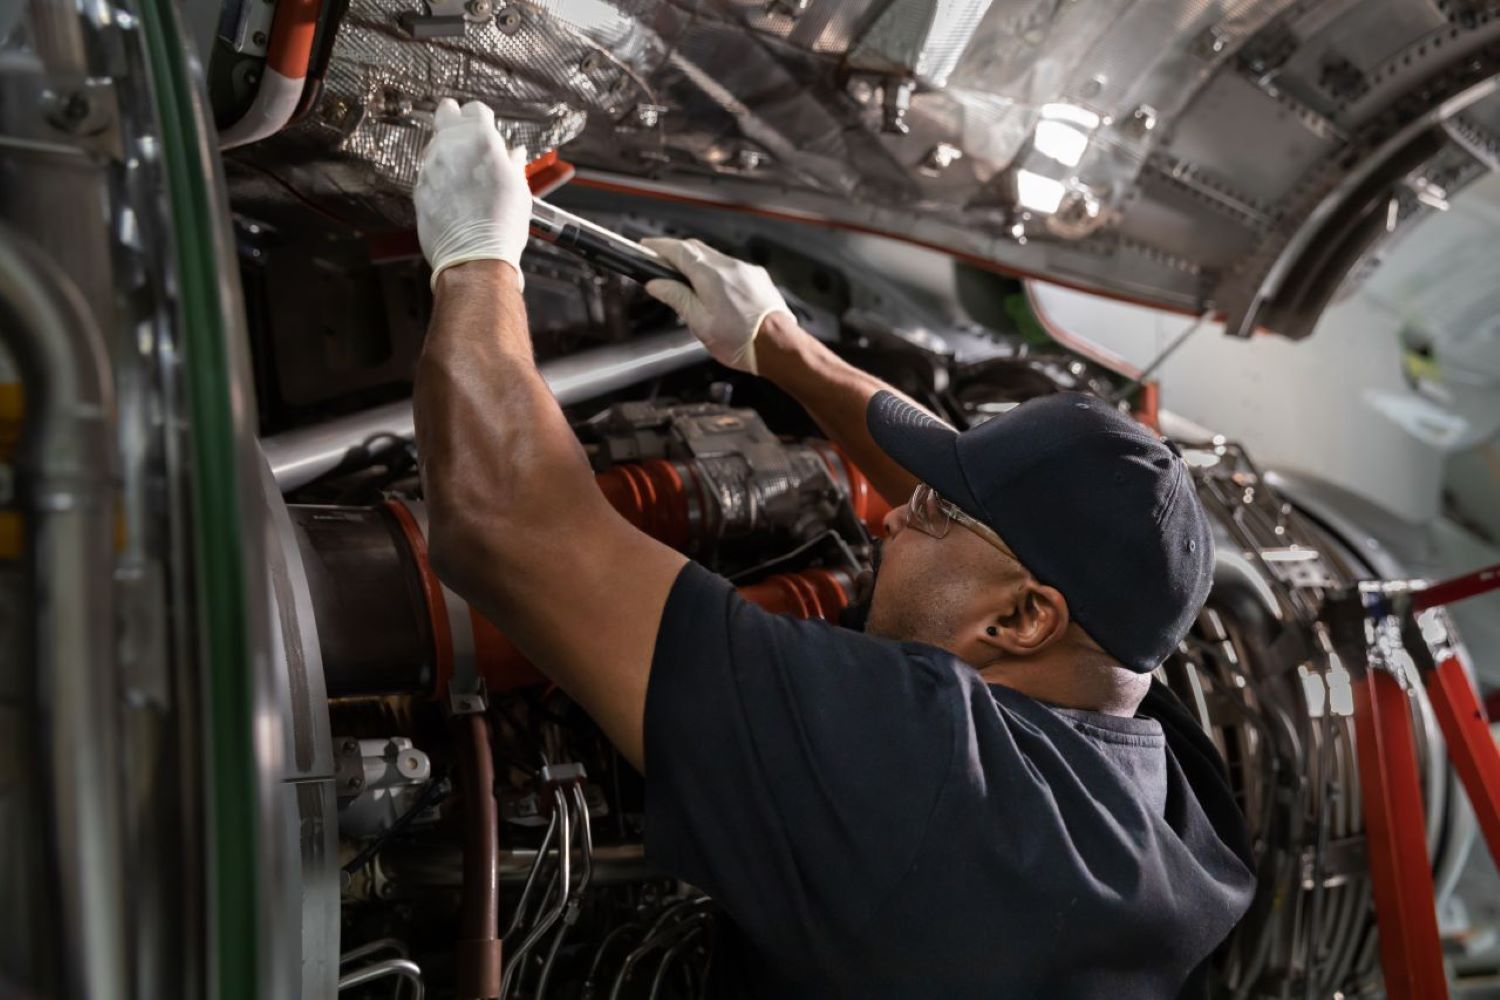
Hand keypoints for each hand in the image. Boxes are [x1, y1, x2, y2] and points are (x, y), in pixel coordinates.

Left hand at [414, 98, 530, 290]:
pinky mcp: (419, 187)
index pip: (474, 109)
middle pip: (446, 112)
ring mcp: (431, 166)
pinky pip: (428, 171)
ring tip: (462, 169)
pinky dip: (438, 174)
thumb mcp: (518, 189)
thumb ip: (512, 164)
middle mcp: (451, 147)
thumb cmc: (501, 226)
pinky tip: (452, 191)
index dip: (481, 117)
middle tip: (463, 128)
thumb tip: (514, 155)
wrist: (475, 258)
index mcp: (481, 141)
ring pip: (434, 142)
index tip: (486, 125)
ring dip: (447, 148)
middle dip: (455, 117)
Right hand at [640, 237, 790, 374]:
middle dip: (676, 252)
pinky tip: (713, 290)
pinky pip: (731, 267)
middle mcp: (730, 266)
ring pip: (714, 257)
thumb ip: (677, 298)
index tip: (646, 246)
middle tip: (660, 263)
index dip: (659, 246)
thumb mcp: (700, 323)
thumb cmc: (742, 342)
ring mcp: (746, 270)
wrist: (779, 347)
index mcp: (711, 275)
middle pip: (696, 249)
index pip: (678, 250)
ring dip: (697, 263)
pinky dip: (716, 272)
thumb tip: (656, 284)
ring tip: (685, 281)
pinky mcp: (757, 278)